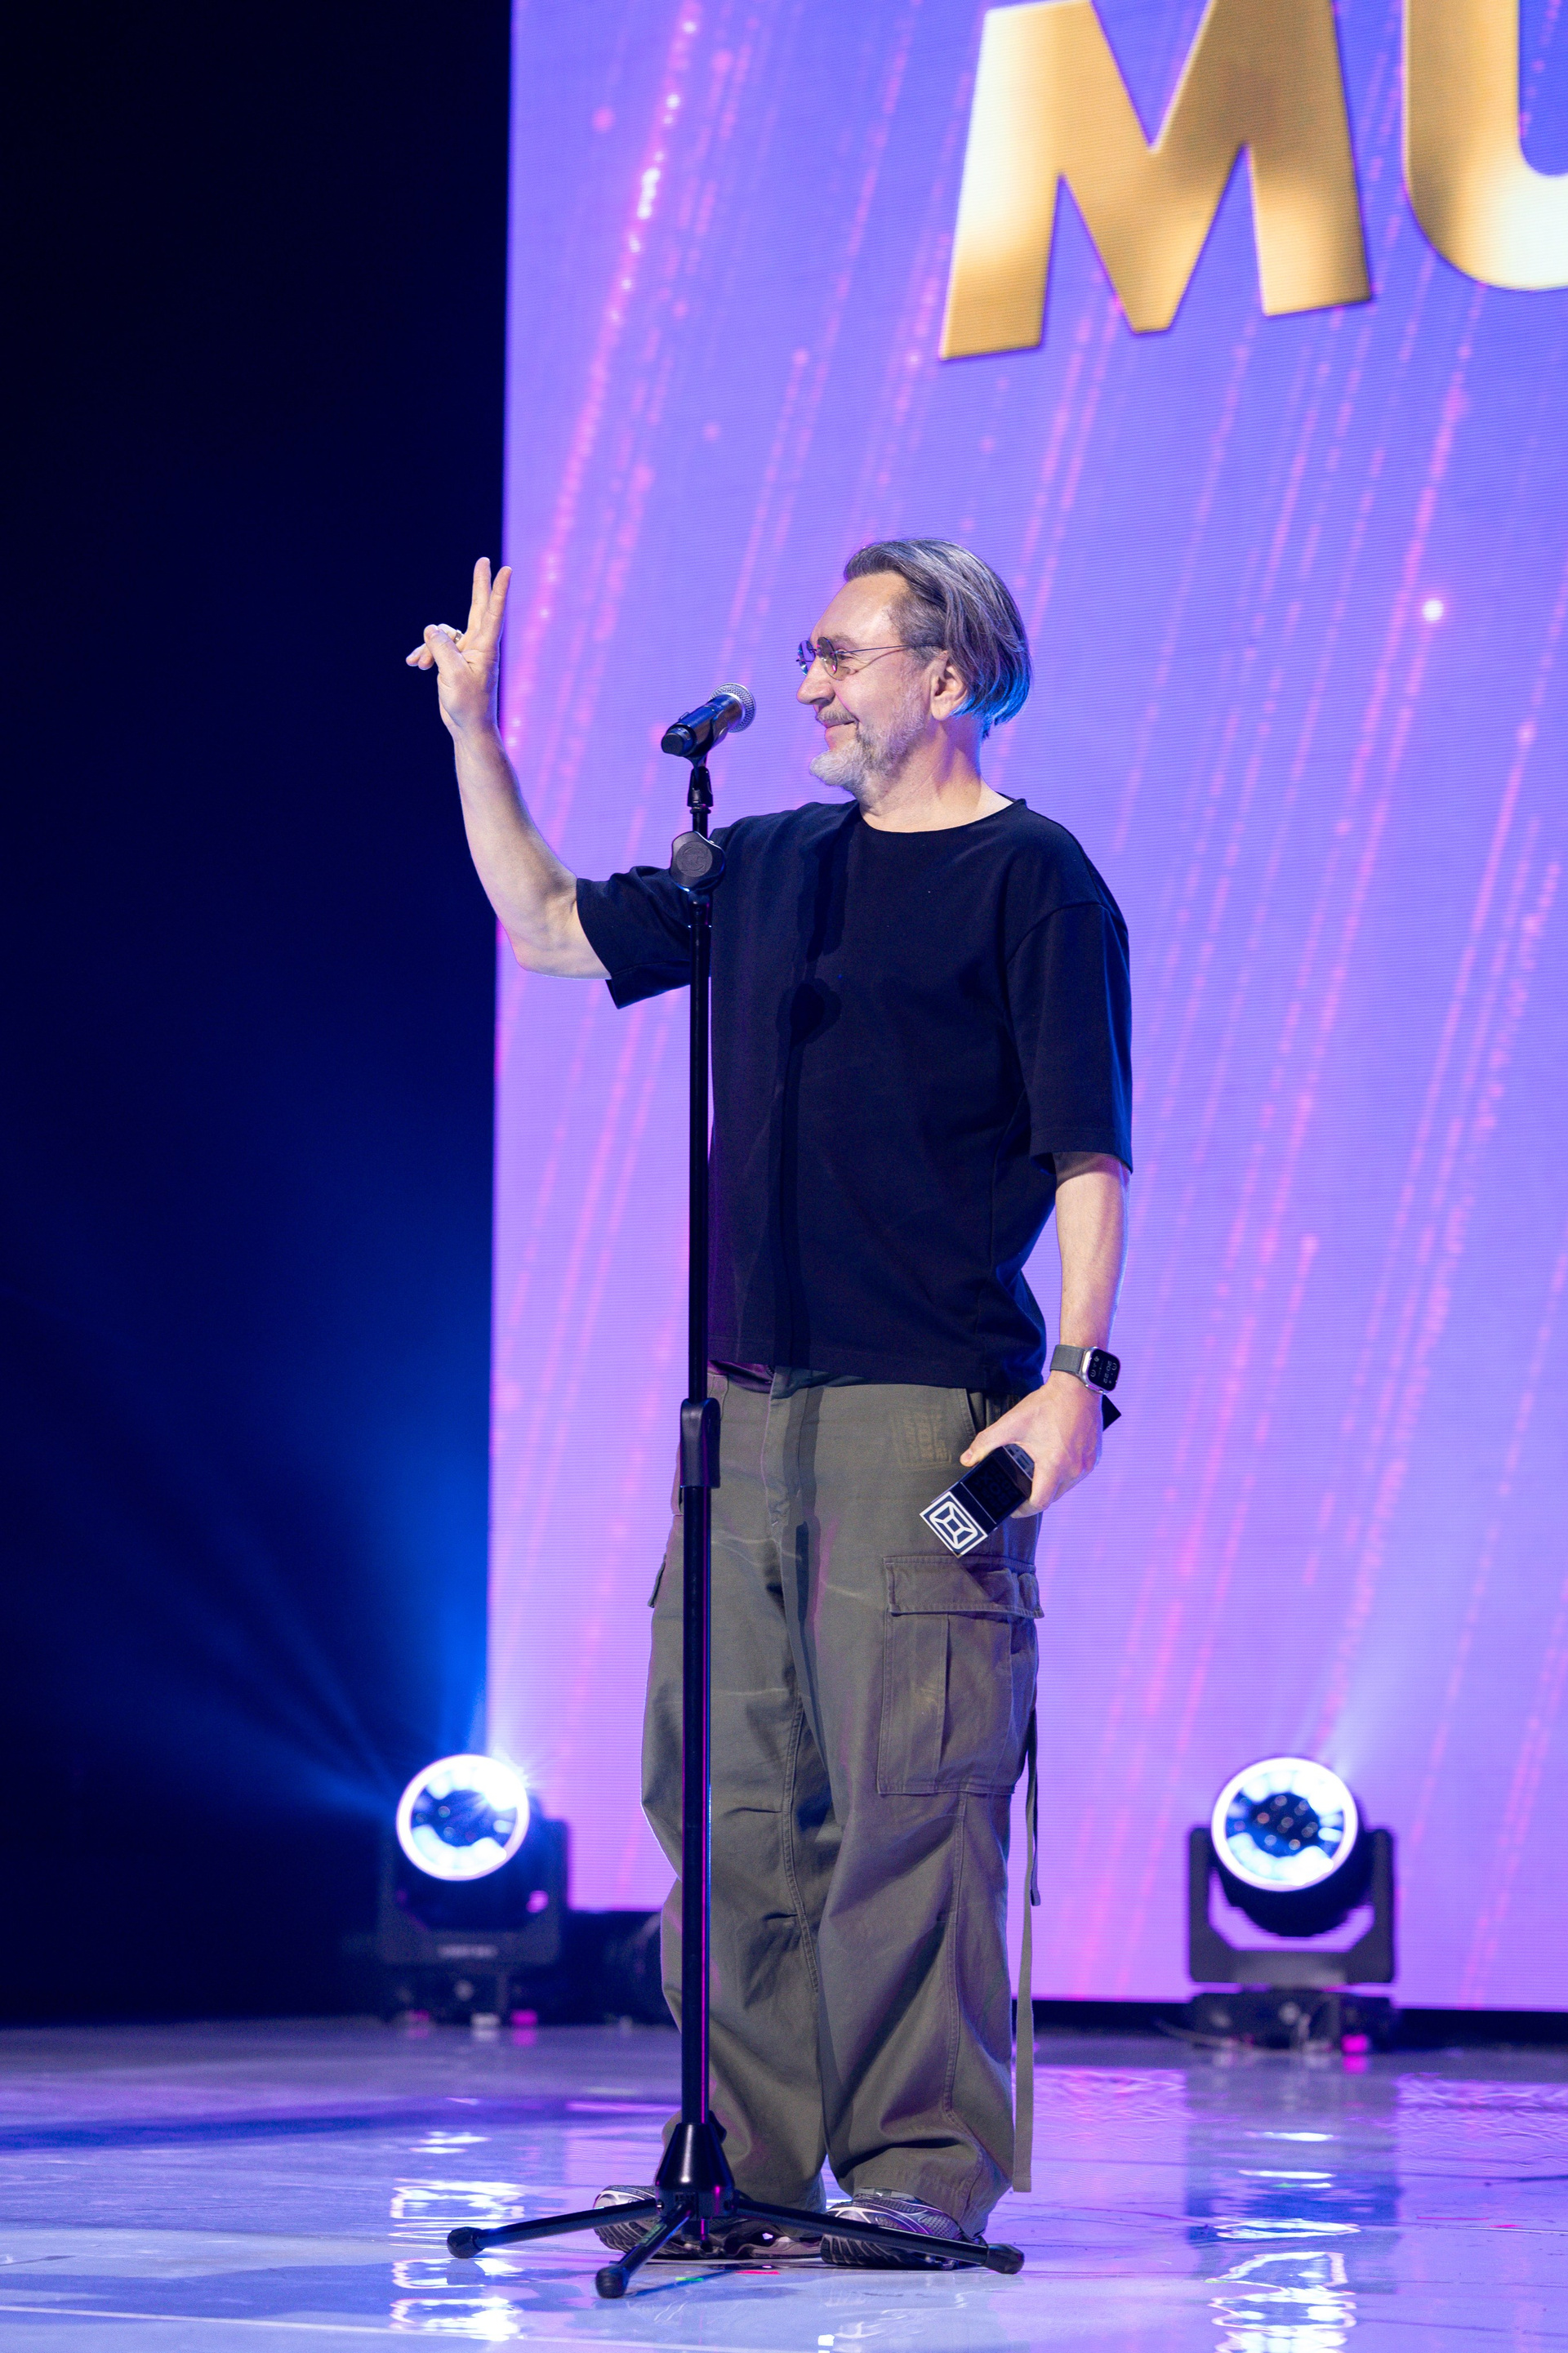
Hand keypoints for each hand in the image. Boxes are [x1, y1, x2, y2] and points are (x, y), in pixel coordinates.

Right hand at [406, 558, 511, 738]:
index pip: (493, 612)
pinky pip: (436, 647)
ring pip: (443, 634)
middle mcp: (477, 645)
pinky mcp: (453, 660)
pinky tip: (414, 664)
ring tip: (420, 664)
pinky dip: (424, 653)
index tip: (507, 570)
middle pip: (477, 607)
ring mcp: (465, 652)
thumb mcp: (452, 674)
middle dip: (478, 585)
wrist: (468, 726)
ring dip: (428, 646)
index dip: (498, 590)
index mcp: (485, 646)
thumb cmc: (467, 704)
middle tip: (483, 561)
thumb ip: (441, 648)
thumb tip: (430, 628)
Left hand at [960, 1373, 1102, 1515]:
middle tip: (1021, 1489)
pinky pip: (1077, 1475)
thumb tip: (966, 1459)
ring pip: (1066, 1487)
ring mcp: (1087, 1464)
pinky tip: (1053, 1460)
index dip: (1024, 1510)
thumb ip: (986, 1443)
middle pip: (1053, 1497)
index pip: (1040, 1503)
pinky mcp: (1094, 1457)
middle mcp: (1074, 1470)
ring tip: (1035, 1473)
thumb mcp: (1011, 1423)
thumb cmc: (1046, 1405)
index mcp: (1054, 1465)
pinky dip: (1065, 1474)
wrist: (1077, 1387)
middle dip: (1035, 1497)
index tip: (1013, 1506)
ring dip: (1051, 1485)